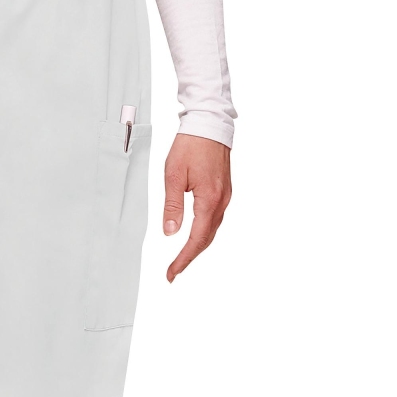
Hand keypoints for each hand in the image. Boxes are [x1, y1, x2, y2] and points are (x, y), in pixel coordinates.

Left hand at [162, 133, 231, 282]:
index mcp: (209, 200)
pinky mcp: (224, 191)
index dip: (183, 259)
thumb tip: (170, 232)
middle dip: (189, 257)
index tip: (172, 273)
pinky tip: (194, 236)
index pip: (196, 239)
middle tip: (173, 271)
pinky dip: (203, 232)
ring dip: (197, 246)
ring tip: (181, 258)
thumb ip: (172, 206)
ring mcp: (225, 196)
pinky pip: (215, 219)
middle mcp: (222, 201)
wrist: (209, 123)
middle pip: (206, 239)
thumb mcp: (173, 176)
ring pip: (212, 230)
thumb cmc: (190, 145)